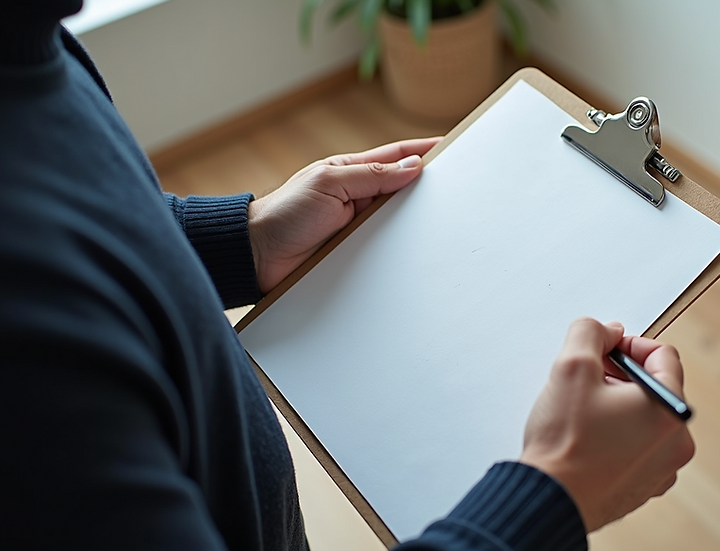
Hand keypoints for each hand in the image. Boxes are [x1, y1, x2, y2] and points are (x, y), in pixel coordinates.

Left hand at [248, 137, 441, 292]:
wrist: (258, 255)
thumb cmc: (285, 212)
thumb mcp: (329, 183)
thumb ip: (372, 175)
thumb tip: (413, 166)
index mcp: (352, 173)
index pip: (397, 157)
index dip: (424, 151)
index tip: (452, 145)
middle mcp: (359, 199)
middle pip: (403, 190)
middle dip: (430, 188)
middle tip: (461, 187)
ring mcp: (359, 227)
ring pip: (399, 223)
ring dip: (417, 224)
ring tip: (446, 222)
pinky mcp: (357, 254)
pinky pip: (387, 251)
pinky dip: (402, 251)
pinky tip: (420, 253)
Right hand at [519, 318, 694, 531]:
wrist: (550, 500)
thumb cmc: (564, 443)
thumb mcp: (571, 367)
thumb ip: (591, 333)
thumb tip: (607, 331)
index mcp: (670, 411)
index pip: (662, 355)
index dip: (628, 344)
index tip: (602, 350)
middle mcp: (676, 443)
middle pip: (654, 387)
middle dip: (620, 375)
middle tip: (587, 377)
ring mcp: (662, 469)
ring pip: (645, 418)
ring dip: (617, 405)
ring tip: (582, 410)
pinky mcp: (643, 486)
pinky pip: (636, 447)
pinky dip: (617, 435)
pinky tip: (587, 438)